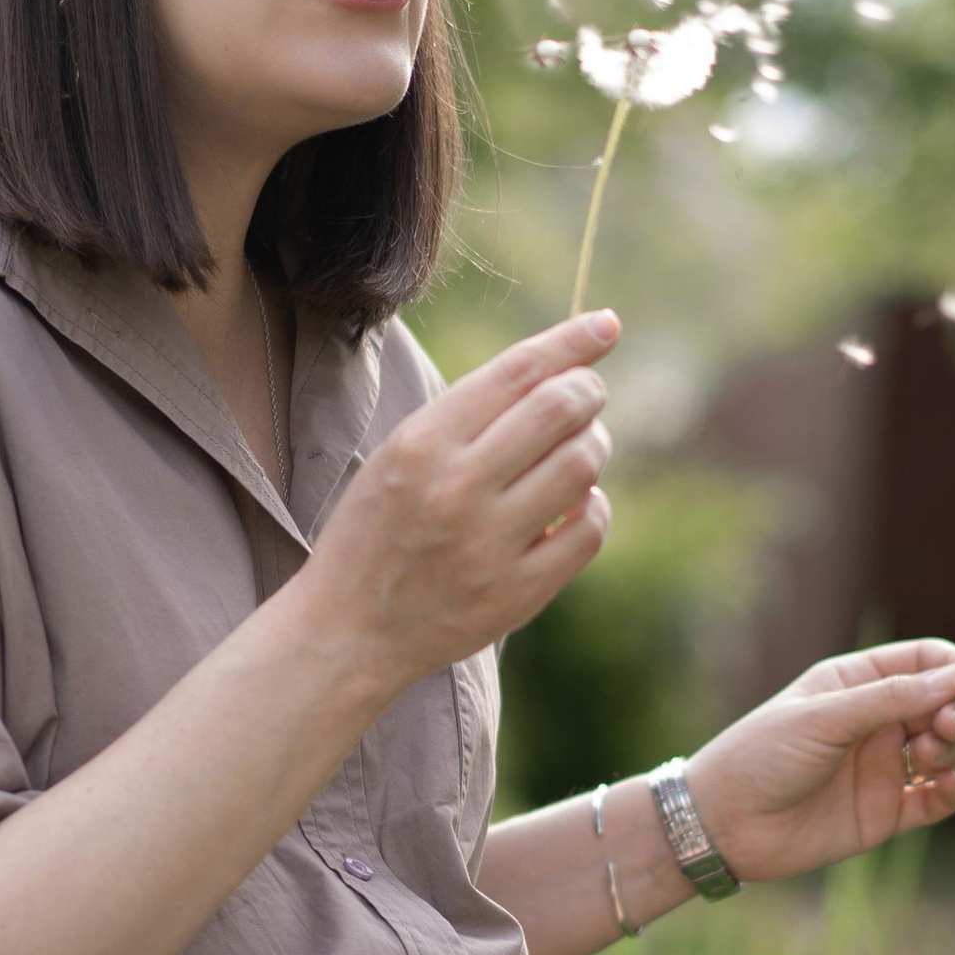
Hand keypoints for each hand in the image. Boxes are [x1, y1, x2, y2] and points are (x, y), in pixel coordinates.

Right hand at [300, 307, 622, 694]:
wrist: (348, 630)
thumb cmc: (377, 532)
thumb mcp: (399, 457)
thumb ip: (468, 417)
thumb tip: (557, 369)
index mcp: (422, 443)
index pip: (518, 371)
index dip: (572, 341)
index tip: (606, 325)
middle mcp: (457, 488)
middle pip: (561, 409)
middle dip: (588, 391)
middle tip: (587, 396)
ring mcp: (490, 544)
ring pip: (583, 464)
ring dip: (593, 446)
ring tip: (575, 451)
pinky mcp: (517, 592)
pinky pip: (590, 529)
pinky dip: (592, 507)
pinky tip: (571, 507)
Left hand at [680, 639, 954, 885]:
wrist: (724, 824)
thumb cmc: (760, 757)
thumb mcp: (823, 718)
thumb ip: (889, 699)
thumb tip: (953, 677)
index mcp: (853, 684)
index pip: (922, 662)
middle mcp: (873, 722)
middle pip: (942, 704)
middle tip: (942, 727)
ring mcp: (881, 768)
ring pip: (945, 749)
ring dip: (952, 748)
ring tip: (926, 758)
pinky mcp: (885, 812)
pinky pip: (936, 799)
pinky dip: (952, 791)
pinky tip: (947, 788)